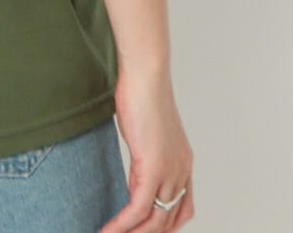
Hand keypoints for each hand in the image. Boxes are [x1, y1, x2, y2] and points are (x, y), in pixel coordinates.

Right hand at [100, 68, 194, 232]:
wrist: (146, 75)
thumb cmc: (142, 92)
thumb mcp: (147, 128)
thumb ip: (146, 150)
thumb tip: (136, 158)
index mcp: (184, 163)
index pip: (181, 209)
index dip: (164, 226)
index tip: (142, 229)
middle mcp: (182, 173)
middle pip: (169, 221)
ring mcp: (170, 172)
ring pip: (154, 222)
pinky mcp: (153, 168)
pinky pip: (138, 209)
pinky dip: (122, 224)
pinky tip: (108, 230)